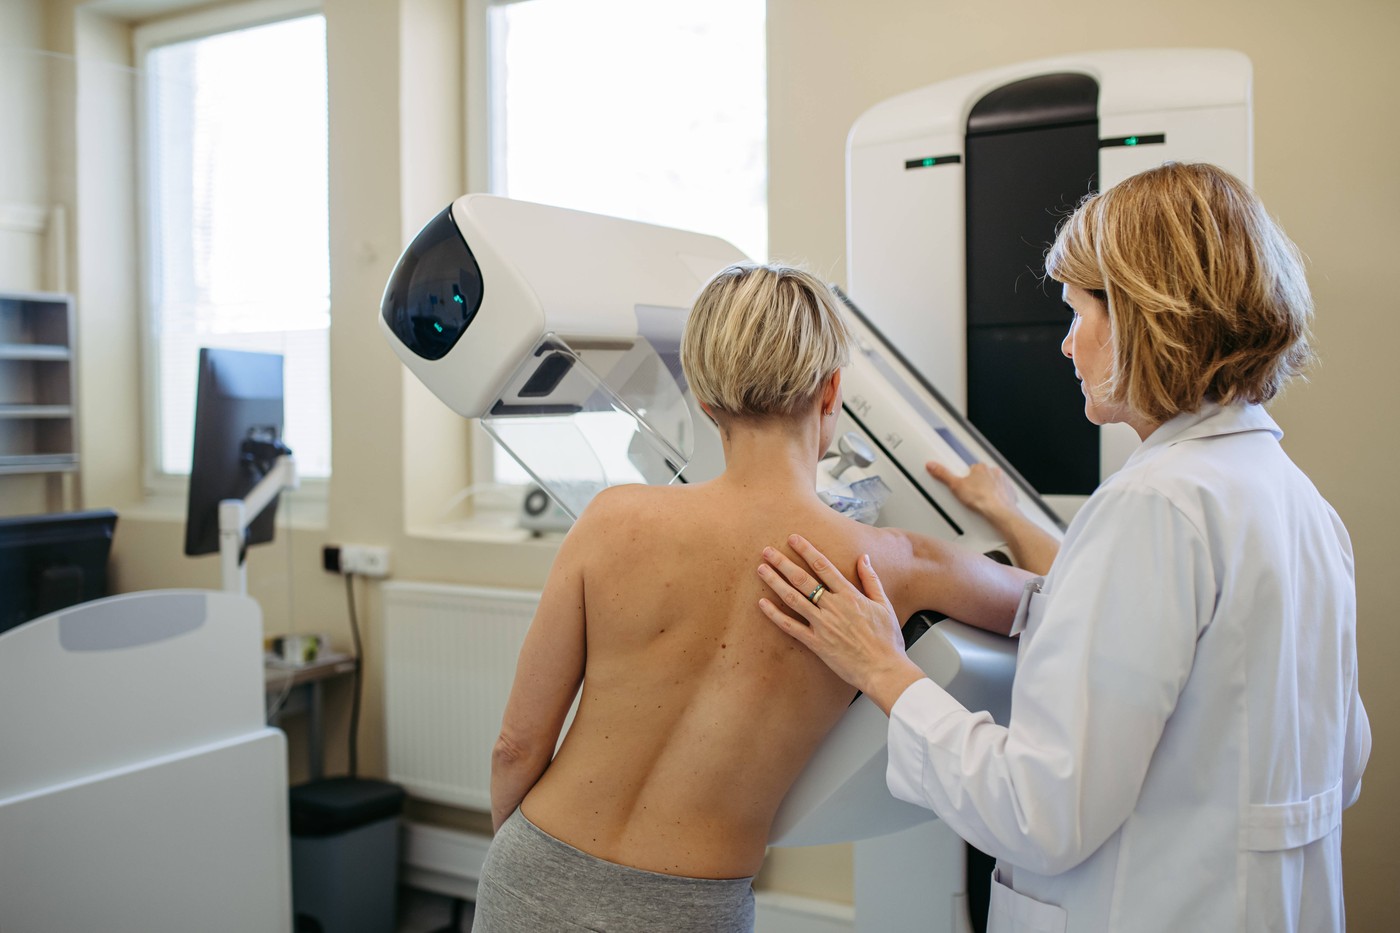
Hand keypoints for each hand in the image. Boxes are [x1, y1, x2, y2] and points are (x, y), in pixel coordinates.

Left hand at [757, 535, 923, 714]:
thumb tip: (863, 558)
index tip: (793, 539)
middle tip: (767, 551)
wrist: (884, 670)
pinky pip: (790, 627)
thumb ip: (871, 579)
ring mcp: (823, 625)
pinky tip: (762, 604)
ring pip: (793, 599)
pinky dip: (775, 615)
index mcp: (850, 595)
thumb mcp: (884, 605)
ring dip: (775, 582)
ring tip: (761, 569)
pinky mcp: (816, 643)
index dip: (806, 550)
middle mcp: (833, 607)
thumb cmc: (886, 640)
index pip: (824, 566)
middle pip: (803, 579)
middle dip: (783, 562)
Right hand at [926, 461, 1018, 520]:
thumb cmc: (982, 499)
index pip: (972, 468)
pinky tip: (991, 505)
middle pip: (983, 476)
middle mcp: (994, 472)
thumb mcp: (956, 486)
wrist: (1000, 512)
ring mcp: (1003, 482)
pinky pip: (1003, 493)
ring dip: (988, 490)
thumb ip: (943, 474)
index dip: (966, 477)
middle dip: (977, 484)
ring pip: (993, 484)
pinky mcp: (1010, 493)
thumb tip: (933, 465)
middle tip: (970, 495)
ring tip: (979, 502)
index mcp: (981, 468)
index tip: (964, 484)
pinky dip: (998, 498)